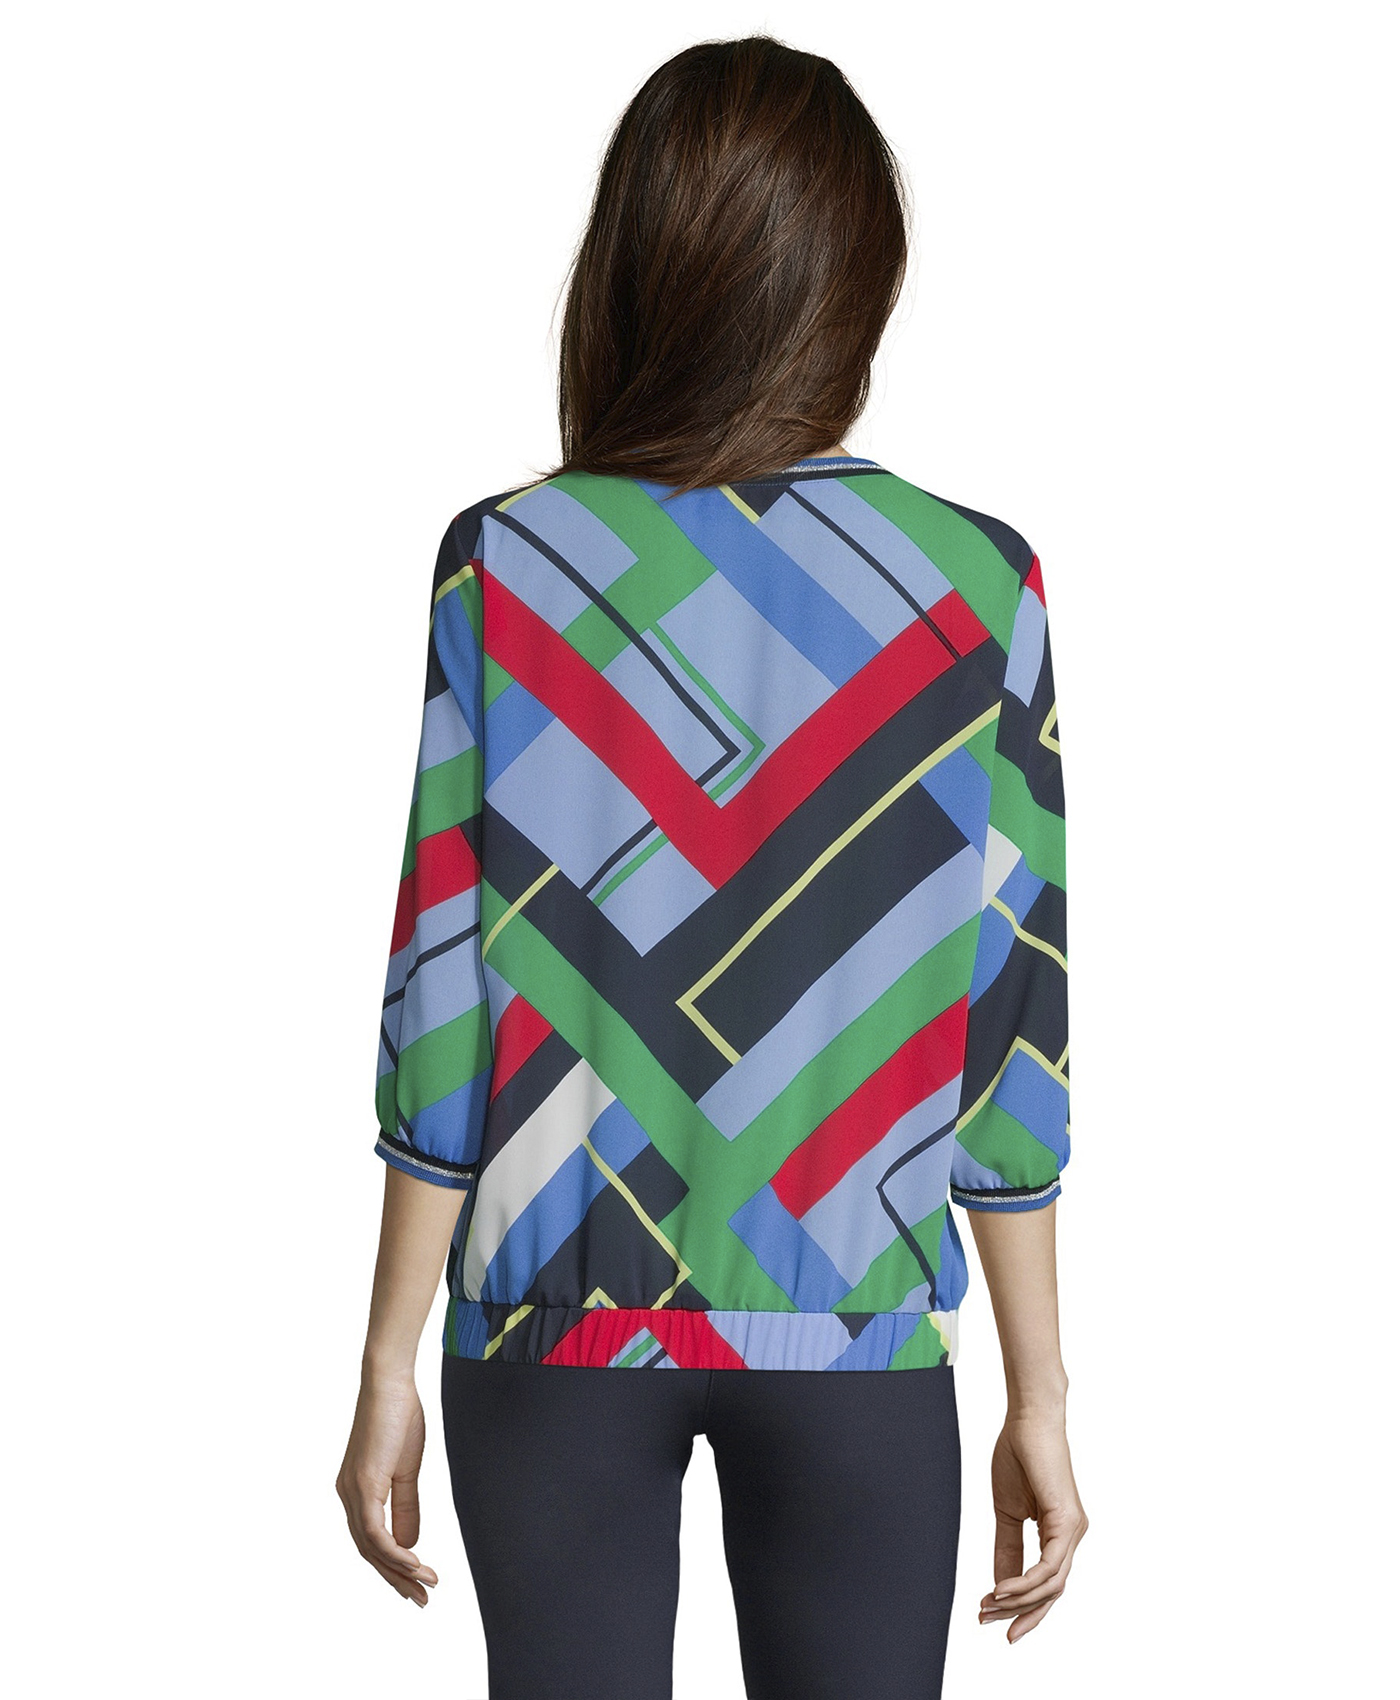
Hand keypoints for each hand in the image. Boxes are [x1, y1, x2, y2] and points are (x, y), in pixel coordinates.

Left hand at [336, 1371, 439, 1605]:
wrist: (390, 1383)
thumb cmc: (400, 1417)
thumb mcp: (407, 1470)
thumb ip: (406, 1507)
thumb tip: (409, 1544)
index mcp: (357, 1492)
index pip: (372, 1542)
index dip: (394, 1567)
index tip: (419, 1583)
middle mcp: (348, 1496)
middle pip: (369, 1552)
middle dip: (396, 1579)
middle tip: (422, 1599)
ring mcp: (352, 1492)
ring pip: (371, 1548)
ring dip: (399, 1571)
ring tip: (426, 1585)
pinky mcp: (363, 1485)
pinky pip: (375, 1532)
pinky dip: (394, 1552)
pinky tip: (415, 1563)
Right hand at [978, 1406, 1087, 1642]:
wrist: (1028, 1420)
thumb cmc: (1018, 1457)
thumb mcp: (1006, 1512)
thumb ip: (1007, 1549)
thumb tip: (999, 1586)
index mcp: (1060, 1533)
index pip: (1045, 1583)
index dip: (1022, 1606)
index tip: (993, 1620)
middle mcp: (1072, 1536)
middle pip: (1050, 1591)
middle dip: (1020, 1613)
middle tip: (988, 1623)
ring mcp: (1074, 1530)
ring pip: (1051, 1584)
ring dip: (1018, 1600)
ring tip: (989, 1606)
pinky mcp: (1067, 1521)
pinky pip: (1050, 1566)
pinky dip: (1026, 1582)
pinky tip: (1002, 1589)